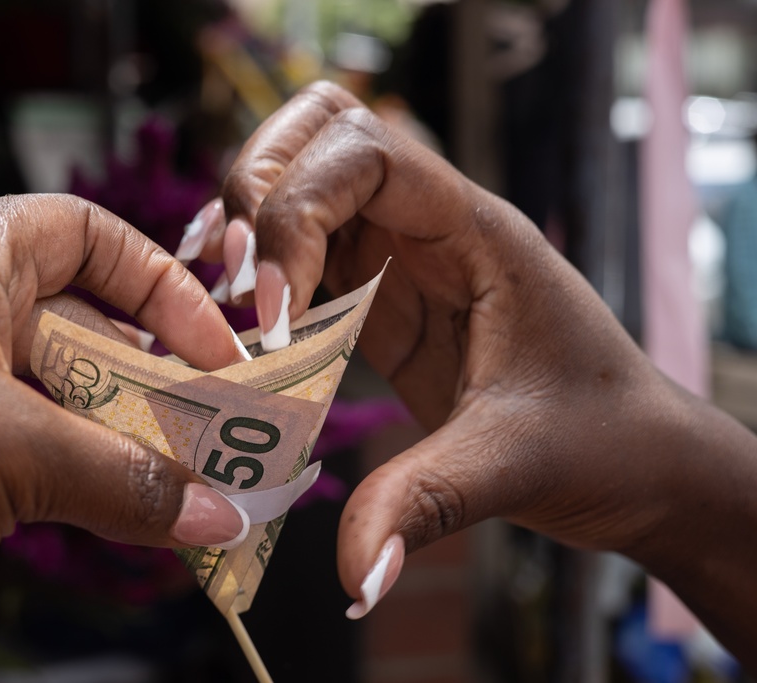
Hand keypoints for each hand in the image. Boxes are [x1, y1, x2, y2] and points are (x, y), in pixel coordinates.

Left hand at [0, 194, 249, 608]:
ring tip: (146, 471)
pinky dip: (34, 454)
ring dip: (90, 422)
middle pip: (65, 313)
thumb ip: (129, 482)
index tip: (209, 351)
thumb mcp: (18, 455)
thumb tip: (218, 520)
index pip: (85, 234)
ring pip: (23, 375)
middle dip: (137, 371)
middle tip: (193, 426)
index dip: (161, 287)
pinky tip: (72, 495)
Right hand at [200, 82, 756, 663]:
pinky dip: (264, 273)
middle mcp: (432, 226)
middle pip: (322, 135)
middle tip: (233, 280)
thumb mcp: (510, 465)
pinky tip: (244, 322)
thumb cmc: (600, 440)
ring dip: (252, 222)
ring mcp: (403, 257)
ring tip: (226, 293)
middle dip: (260, 192)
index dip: (298, 211)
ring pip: (306, 181)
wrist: (635, 460)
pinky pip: (307, 253)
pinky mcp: (382, 299)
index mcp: (475, 231)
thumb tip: (352, 577)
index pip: (367, 153)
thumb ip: (421, 505)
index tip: (273, 307)